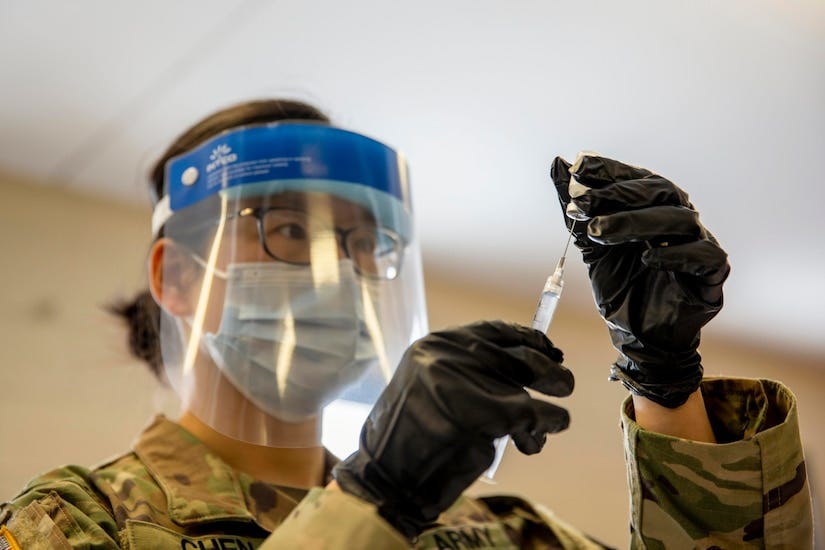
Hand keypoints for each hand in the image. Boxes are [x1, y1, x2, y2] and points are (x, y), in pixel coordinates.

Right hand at [332, 320, 572, 538]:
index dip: (529, 339)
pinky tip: (536, 440)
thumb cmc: (410, 436)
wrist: (389, 477)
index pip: (495, 330)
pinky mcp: (490, 417)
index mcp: (437, 345)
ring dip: (551, 401)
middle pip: (520, 353)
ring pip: (534, 379)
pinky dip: (547, 426)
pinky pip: (537, 415)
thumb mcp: (429, 386)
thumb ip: (468, 371)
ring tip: (551, 420)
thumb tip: (528, 360)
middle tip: (563, 383)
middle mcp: (455, 358)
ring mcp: (472, 384)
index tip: (550, 349)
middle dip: (550, 369)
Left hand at [550, 153, 728, 407]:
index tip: (578, 166)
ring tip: (598, 231)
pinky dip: (675, 253)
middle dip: (615, 195)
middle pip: (658, 192)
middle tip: (580, 204)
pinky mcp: (712, 273)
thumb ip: (576, 207)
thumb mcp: (590, 244)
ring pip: (677, 220)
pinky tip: (646, 257)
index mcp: (654, 207)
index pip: (635, 178)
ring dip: (634, 222)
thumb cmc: (621, 285)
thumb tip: (557, 164)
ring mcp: (699, 243)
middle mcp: (679, 219)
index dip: (608, 170)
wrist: (638, 335)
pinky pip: (702, 255)